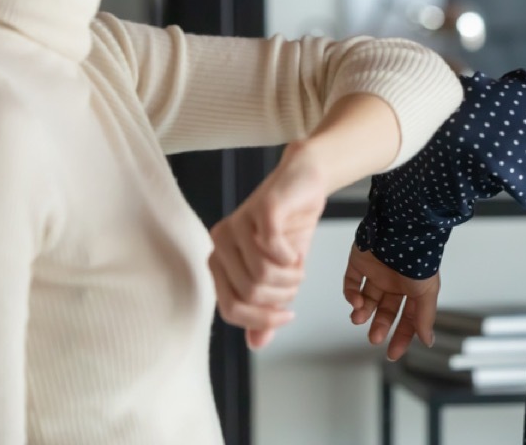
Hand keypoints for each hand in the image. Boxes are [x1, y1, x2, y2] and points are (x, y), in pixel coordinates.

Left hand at [209, 142, 327, 349]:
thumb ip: (266, 307)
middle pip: (250, 294)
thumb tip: (256, 344)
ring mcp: (238, 223)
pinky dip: (291, 258)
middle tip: (296, 282)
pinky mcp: (260, 209)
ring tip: (298, 267)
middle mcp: (221, 241)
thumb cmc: (291, 227)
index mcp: (219, 260)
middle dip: (282, 297)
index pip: (230, 309)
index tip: (288, 314)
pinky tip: (296, 253)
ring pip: (262, 275)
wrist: (306, 183)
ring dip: (290, 279)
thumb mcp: (280, 276)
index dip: (262, 319)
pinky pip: (273, 249)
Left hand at [343, 244, 439, 359]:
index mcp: (413, 288)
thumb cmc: (418, 257)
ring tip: (360, 318)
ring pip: (366, 299)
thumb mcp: (427, 291)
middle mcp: (394, 281)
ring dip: (362, 312)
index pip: (407, 318)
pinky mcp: (359, 262)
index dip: (401, 336)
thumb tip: (427, 341)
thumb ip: (424, 317)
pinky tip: (356, 301)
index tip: (393, 353)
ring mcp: (376, 271)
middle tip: (374, 338)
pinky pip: (351, 282)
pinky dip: (351, 295)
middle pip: (385, 311)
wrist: (400, 228)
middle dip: (379, 326)